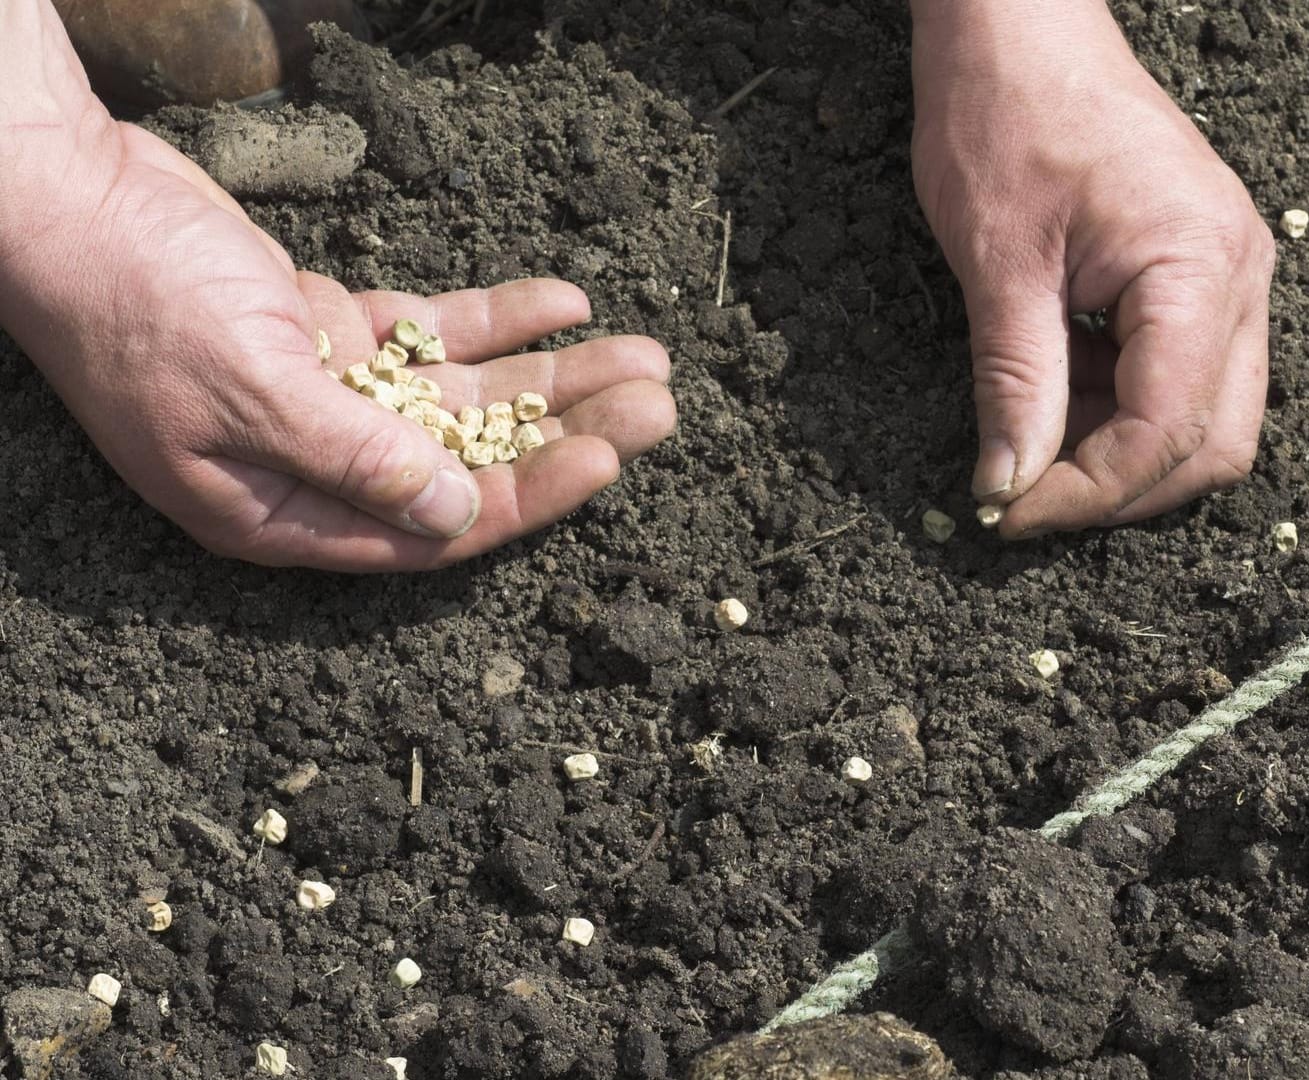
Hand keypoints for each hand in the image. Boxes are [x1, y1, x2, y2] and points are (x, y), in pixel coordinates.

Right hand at [0, 50, 672, 570]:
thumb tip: (455, 512)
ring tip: (645, 355)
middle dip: (567, 431)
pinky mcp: (330, 331)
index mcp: (285, 513)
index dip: (528, 494)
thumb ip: (354, 456)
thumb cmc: (135, 304)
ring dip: (553, 377)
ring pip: (466, 395)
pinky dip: (498, 319)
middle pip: (470, 461)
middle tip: (660, 403)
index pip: (434, 527)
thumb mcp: (249, 389)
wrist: (68, 201)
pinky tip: (569, 304)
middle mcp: (317, 466)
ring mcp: (327, 395)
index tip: (610, 456)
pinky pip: (433, 334)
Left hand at [910, 1, 1273, 535]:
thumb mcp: (997, 262)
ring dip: (1121, 451)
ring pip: (1207, 417)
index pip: (1168, 429)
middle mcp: (1239, 275)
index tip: (1009, 513)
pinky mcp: (1203, 273)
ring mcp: (1231, 274)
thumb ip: (1016, 386)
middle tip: (1027, 499)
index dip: (1090, 492)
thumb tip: (1009, 488)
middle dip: (1123, 488)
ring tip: (1030, 436)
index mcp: (1200, 265)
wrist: (1021, 25)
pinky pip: (1185, 374)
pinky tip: (1055, 391)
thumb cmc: (1005, 113)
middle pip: (1216, 443)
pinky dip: (1121, 407)